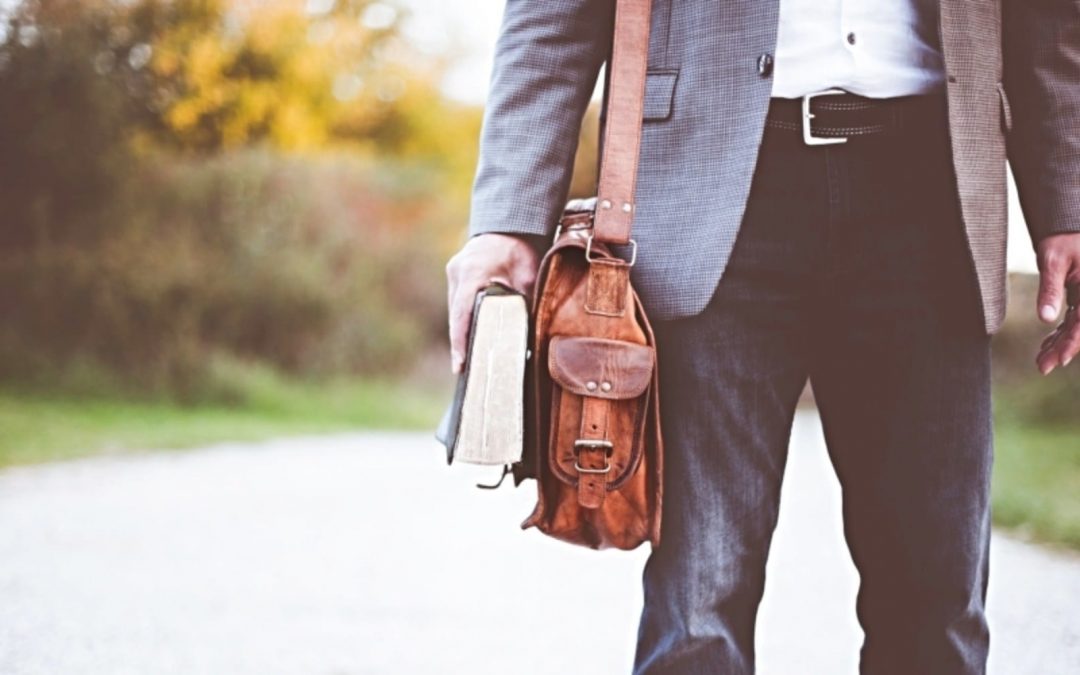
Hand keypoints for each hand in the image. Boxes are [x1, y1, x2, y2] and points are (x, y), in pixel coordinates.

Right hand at [445, 233, 542, 372]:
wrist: (512, 224)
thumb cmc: (521, 249)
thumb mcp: (528, 275)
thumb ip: (524, 302)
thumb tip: (528, 334)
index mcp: (473, 272)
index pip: (462, 312)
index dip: (459, 341)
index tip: (459, 365)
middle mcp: (458, 272)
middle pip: (456, 315)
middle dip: (460, 342)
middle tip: (466, 371)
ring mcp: (454, 273)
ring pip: (456, 310)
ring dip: (462, 331)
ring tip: (468, 360)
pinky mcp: (456, 275)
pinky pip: (458, 302)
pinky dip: (465, 319)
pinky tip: (472, 336)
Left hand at [1034, 232, 1079, 374]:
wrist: (1070, 226)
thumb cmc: (1064, 238)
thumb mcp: (1053, 260)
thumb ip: (1050, 289)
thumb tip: (1045, 319)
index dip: (1071, 344)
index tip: (1057, 361)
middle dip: (1063, 350)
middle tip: (1042, 367)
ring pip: (1078, 327)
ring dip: (1061, 344)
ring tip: (1041, 360)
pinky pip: (1075, 320)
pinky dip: (1061, 333)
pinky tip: (1047, 345)